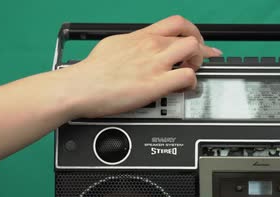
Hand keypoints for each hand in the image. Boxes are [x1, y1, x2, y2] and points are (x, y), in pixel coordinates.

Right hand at [61, 15, 220, 118]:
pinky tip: (183, 89)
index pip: (176, 23)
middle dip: (199, 49)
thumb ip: (134, 45)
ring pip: (193, 50)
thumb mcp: (114, 45)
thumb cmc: (93, 71)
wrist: (80, 86)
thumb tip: (139, 47)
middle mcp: (152, 46)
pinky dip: (191, 84)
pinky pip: (187, 77)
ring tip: (189, 74)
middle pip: (190, 36)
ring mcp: (155, 63)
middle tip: (196, 62)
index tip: (196, 42)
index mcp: (142, 36)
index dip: (192, 32)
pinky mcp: (156, 84)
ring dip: (197, 63)